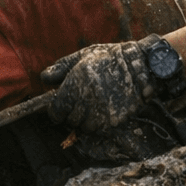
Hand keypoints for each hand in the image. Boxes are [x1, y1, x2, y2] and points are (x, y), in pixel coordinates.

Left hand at [40, 36, 157, 132]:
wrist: (141, 64)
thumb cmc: (109, 57)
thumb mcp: (83, 55)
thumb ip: (61, 68)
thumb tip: (44, 79)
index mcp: (76, 83)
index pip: (57, 111)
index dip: (57, 110)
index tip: (61, 107)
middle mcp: (87, 99)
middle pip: (70, 120)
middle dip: (72, 114)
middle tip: (80, 104)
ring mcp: (102, 111)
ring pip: (85, 128)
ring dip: (86, 121)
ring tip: (92, 107)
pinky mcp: (115, 119)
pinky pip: (101, 129)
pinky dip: (100, 123)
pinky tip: (104, 110)